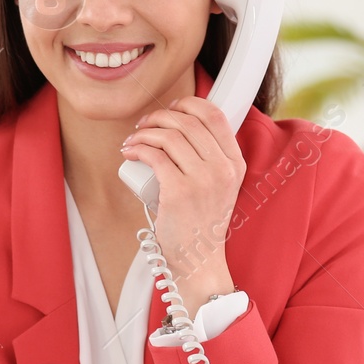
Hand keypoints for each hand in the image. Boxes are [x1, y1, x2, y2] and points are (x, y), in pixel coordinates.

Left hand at [120, 96, 243, 315]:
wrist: (197, 259)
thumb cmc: (199, 221)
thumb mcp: (217, 186)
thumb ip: (209, 158)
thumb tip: (178, 126)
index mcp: (234, 163)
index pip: (215, 116)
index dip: (189, 104)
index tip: (171, 109)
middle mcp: (223, 169)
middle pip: (188, 122)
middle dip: (159, 117)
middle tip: (144, 126)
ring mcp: (203, 180)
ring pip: (169, 136)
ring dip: (144, 132)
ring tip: (133, 141)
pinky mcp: (179, 192)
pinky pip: (154, 156)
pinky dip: (137, 148)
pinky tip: (130, 152)